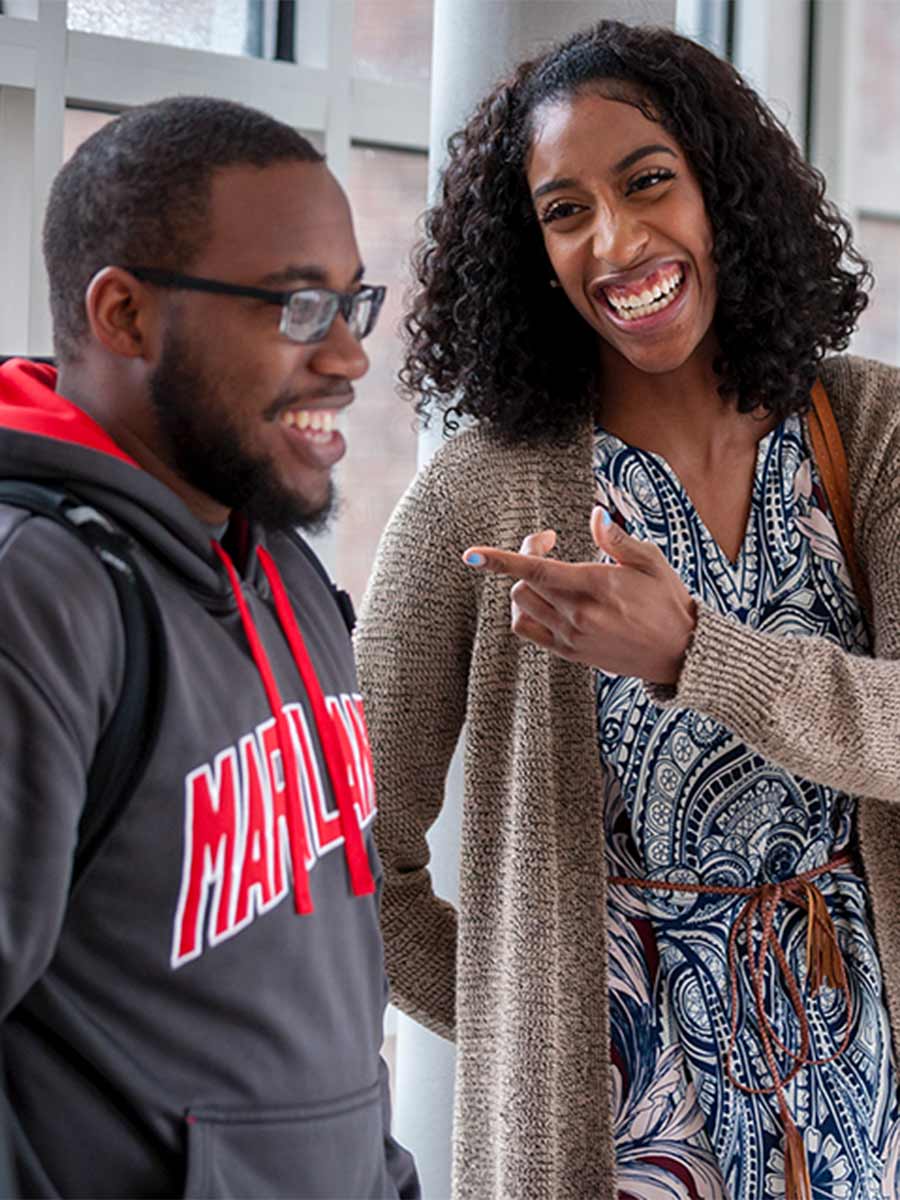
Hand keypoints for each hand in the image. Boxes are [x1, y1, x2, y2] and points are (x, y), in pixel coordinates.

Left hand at [462, 509, 696, 683]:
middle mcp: (578, 614)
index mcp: (596, 586)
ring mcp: (571, 636)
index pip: (536, 570)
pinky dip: (525, 611)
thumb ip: (617, 540)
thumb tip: (596, 515)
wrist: (678, 653)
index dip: (500, 560)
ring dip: (524, 584)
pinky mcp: (570, 652)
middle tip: (547, 542)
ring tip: (548, 572)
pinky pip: (529, 630)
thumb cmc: (668, 602)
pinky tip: (545, 598)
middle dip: (524, 556)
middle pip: (522, 583)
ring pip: (521, 606)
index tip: (472, 554)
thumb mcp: (652, 562)